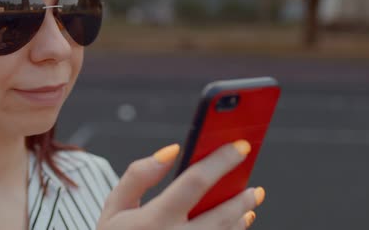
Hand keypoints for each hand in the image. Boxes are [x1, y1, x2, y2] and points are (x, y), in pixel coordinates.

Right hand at [97, 141, 264, 229]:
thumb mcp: (114, 206)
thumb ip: (138, 175)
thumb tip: (170, 152)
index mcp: (154, 220)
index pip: (195, 182)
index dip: (221, 161)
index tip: (239, 147)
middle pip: (221, 213)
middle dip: (242, 196)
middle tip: (254, 185)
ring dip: (242, 215)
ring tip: (250, 199)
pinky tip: (237, 221)